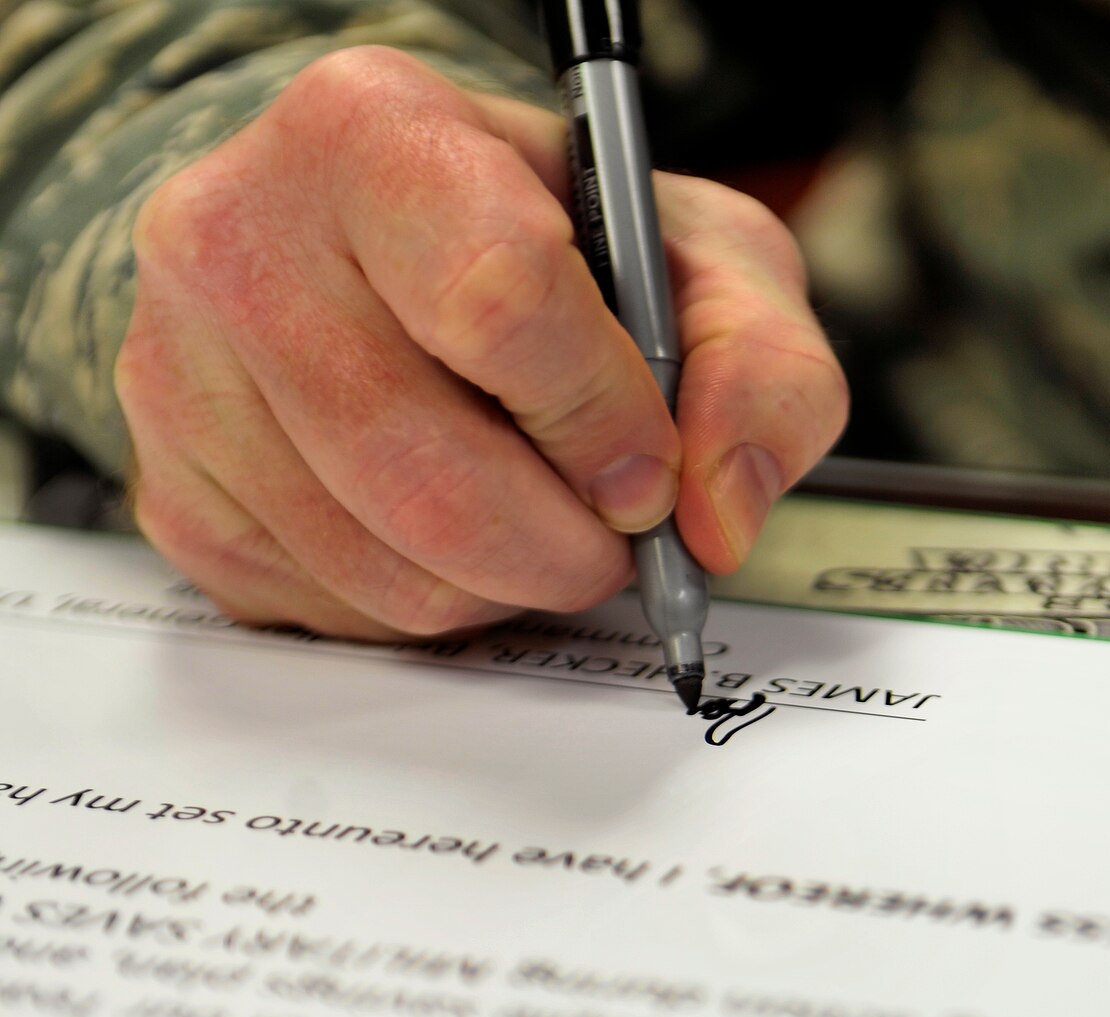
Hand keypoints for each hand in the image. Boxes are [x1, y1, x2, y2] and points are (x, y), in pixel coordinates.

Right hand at [116, 46, 845, 639]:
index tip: (647, 462)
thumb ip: (759, 366)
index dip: (603, 416)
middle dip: (568, 544)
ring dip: (508, 584)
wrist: (391, 251)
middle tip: (613, 529)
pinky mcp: (173, 490)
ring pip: (387, 569)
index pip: (499, 299)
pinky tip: (452, 530)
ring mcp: (180, 373)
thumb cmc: (554, 244)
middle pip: (429, 475)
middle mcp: (241, 236)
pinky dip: (433, 604)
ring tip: (538, 515)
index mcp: (374, 133)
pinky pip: (334, 613)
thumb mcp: (702, 258)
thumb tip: (719, 516)